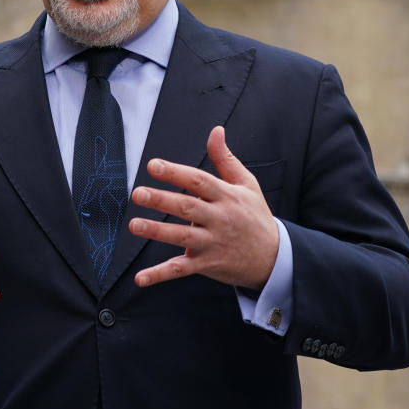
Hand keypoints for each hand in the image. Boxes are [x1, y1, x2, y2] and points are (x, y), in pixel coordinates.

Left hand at [128, 126, 278, 290]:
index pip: (198, 181)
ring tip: (134, 225)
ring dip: (157, 231)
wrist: (275, 258)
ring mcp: (213, 243)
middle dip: (162, 200)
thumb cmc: (255, 216)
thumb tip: (215, 130)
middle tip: (137, 193)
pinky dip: (160, 274)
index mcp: (227, 196)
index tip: (153, 165)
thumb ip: (225, 158)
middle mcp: (219, 219)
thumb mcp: (247, 184)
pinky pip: (181, 269)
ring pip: (182, 236)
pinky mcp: (207, 264)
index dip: (176, 173)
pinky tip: (141, 278)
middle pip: (188, 207)